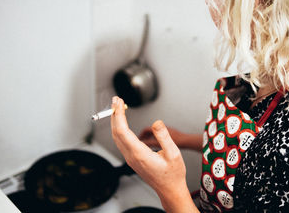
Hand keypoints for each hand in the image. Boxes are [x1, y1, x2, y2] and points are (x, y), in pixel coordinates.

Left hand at [110, 96, 198, 212]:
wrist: (170, 189)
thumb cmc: (173, 174)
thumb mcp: (174, 154)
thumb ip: (164, 137)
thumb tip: (156, 122)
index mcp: (139, 154)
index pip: (122, 131)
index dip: (119, 115)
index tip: (119, 102)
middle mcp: (131, 156)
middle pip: (116, 132)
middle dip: (114, 114)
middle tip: (116, 99)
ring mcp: (130, 158)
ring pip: (117, 137)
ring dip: (116, 121)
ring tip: (118, 107)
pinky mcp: (132, 159)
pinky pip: (121, 141)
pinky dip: (120, 128)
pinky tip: (123, 122)